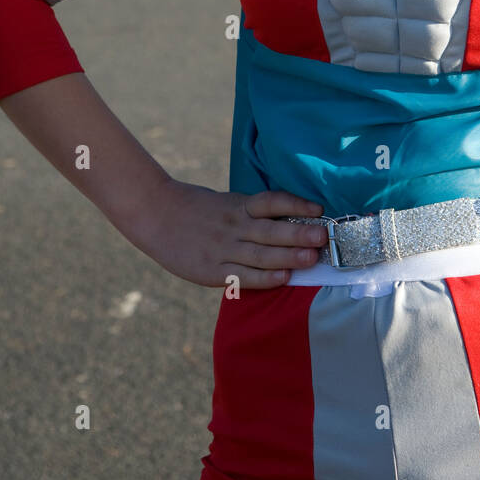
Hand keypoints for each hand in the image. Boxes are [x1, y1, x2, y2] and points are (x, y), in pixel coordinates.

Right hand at [128, 176, 327, 288]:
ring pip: (261, 254)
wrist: (156, 215)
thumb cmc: (197, 209)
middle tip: (323, 237)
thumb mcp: (226, 202)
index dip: (296, 204)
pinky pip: (243, 275)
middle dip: (299, 233)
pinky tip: (283, 277)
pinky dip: (265, 277)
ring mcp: (223, 249)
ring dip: (288, 256)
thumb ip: (252, 212)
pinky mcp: (212, 270)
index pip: (272, 202)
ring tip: (312, 258)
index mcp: (238, 205)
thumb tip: (290, 218)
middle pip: (271, 230)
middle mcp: (234, 225)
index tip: (319, 208)